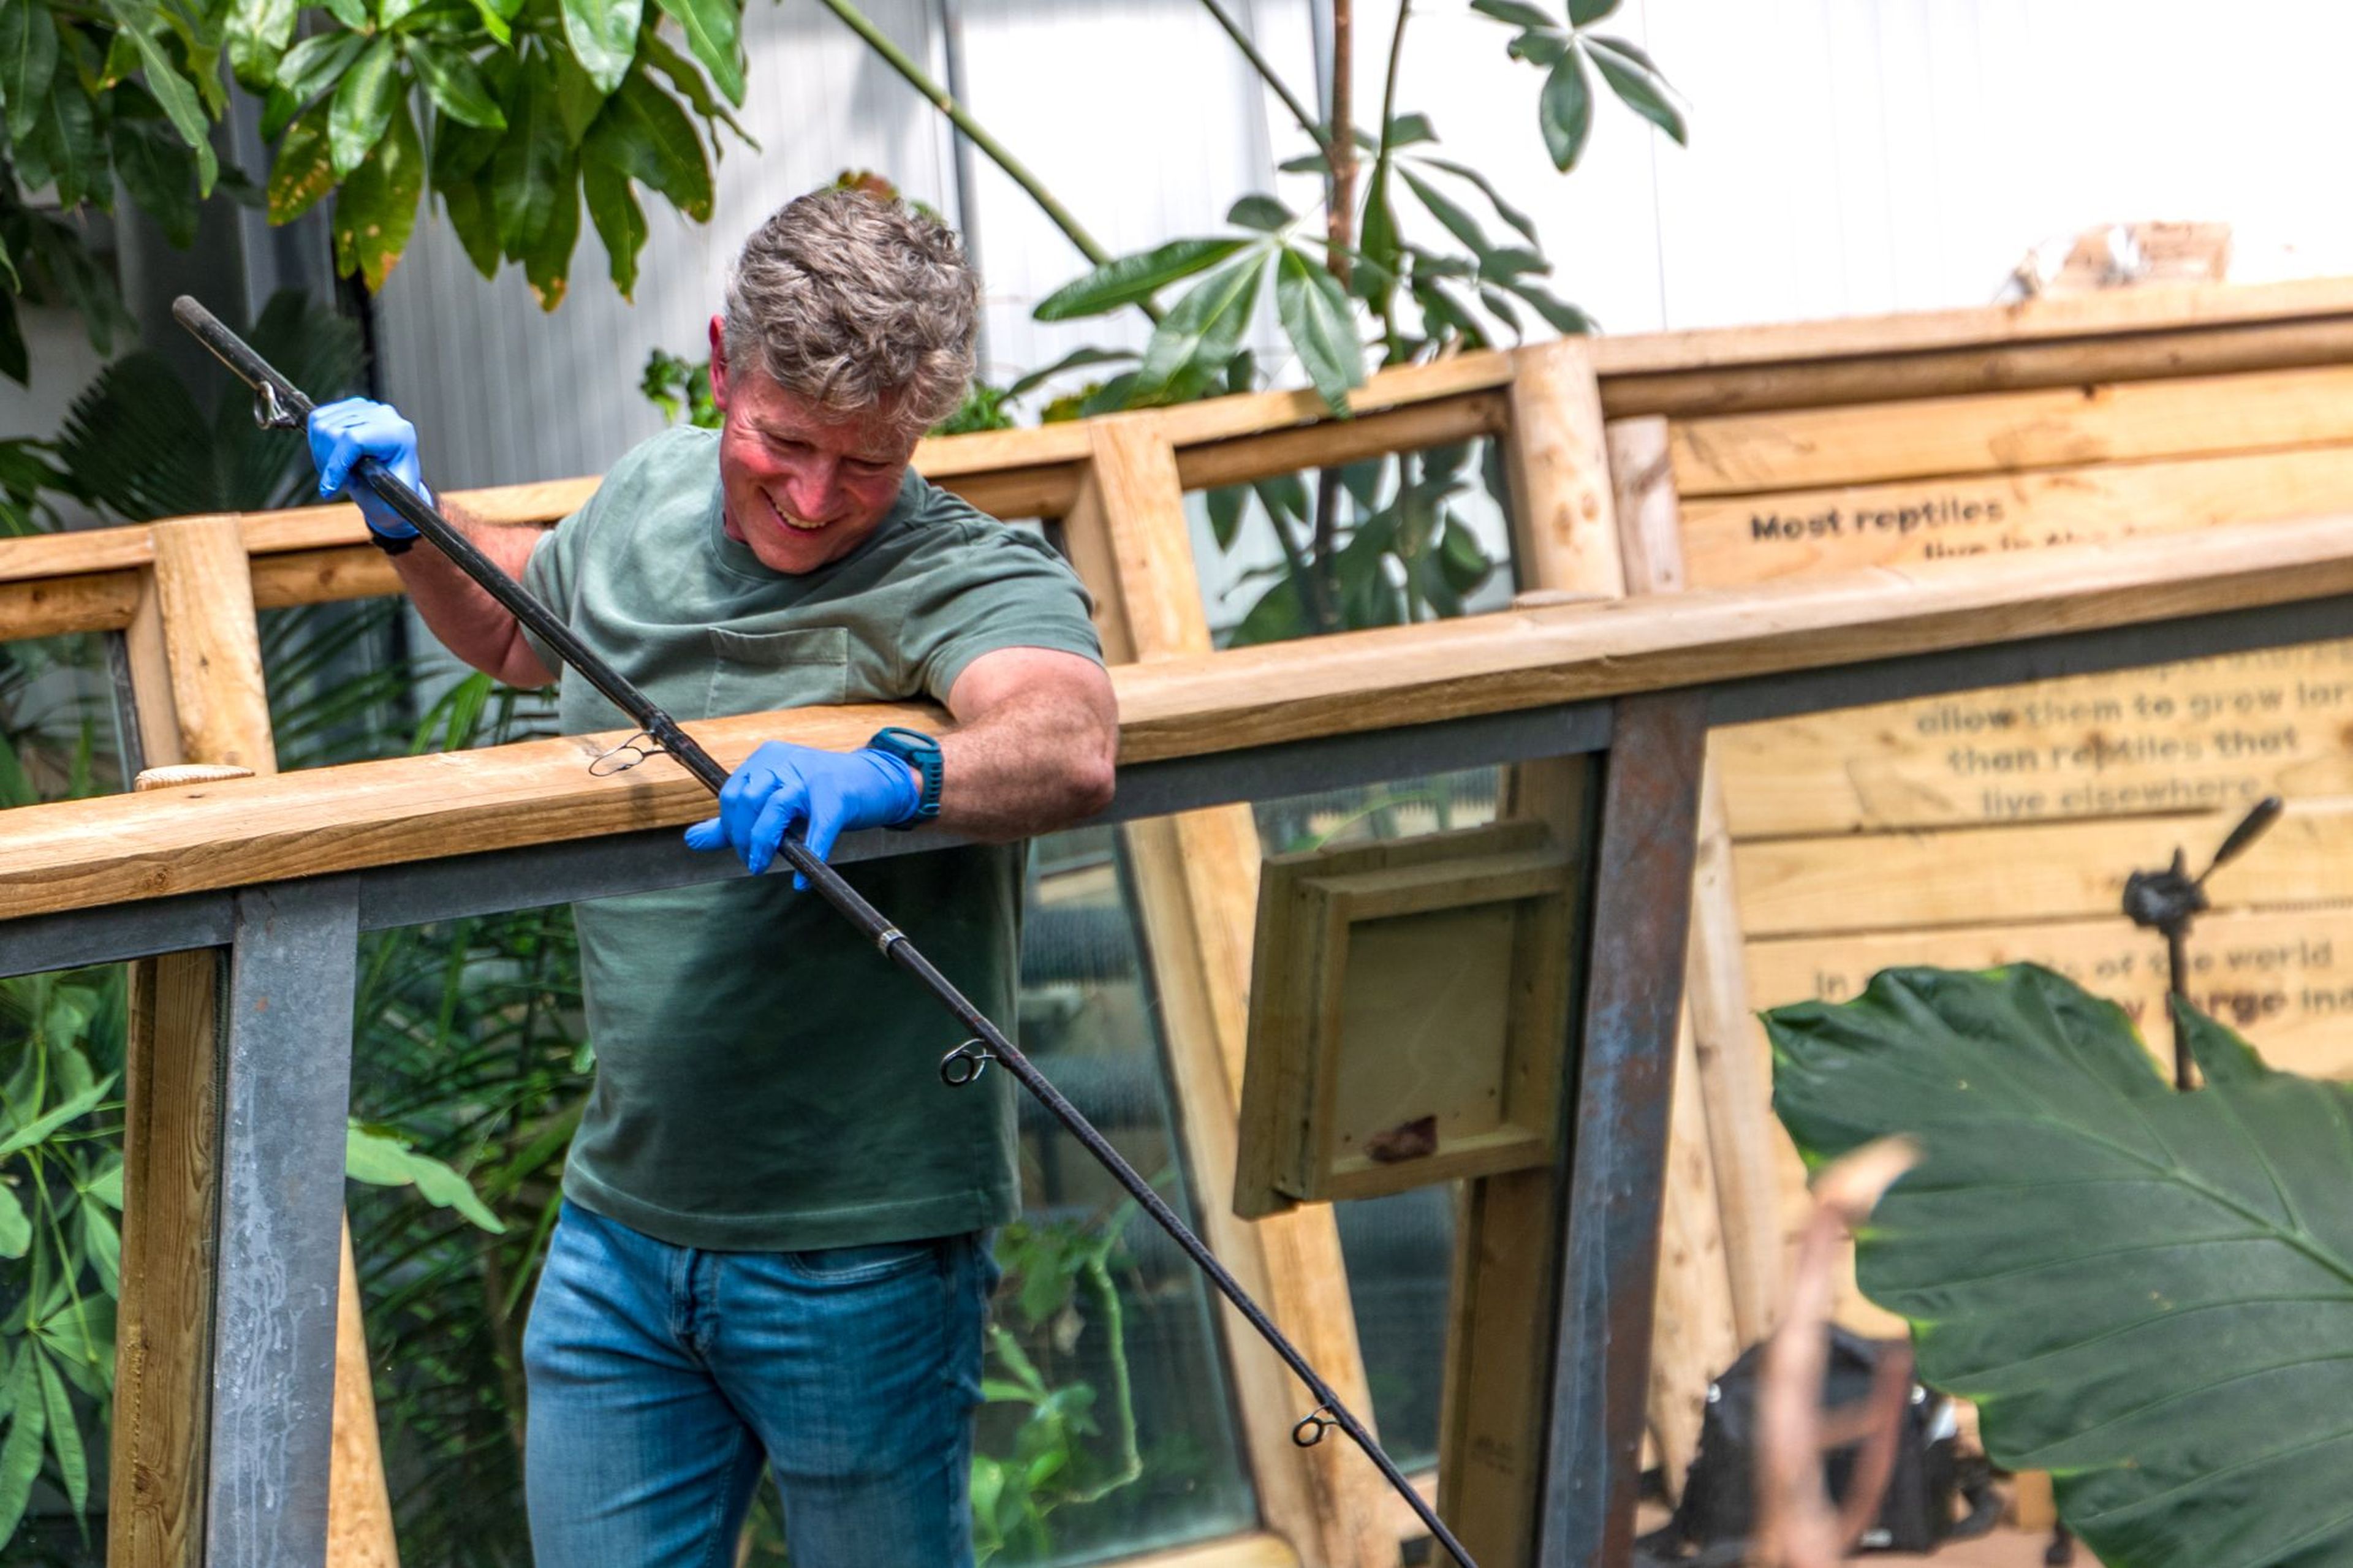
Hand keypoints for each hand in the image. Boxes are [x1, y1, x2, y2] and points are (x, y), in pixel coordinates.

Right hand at [308, 397, 430, 537]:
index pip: (353, 438)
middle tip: (342, 481)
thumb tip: (347, 478)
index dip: (336, 464)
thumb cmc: (394, 493)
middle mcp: (384, 415)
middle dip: (329, 463)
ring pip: (321, 426)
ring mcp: (367, 408)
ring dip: (323, 456)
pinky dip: (318, 442)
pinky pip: (317, 419)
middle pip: (333, 432)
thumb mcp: (389, 497)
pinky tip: (335, 457)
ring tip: (342, 472)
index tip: (330, 487)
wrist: (394, 486)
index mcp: (399, 433)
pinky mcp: (351, 407)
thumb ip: (370, 483)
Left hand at [684, 741, 922, 885]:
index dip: (730, 827)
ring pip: (774, 809)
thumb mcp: (774, 803)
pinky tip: (801, 881)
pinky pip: (818, 830)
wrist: (875, 781)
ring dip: (763, 844)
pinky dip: (808, 858)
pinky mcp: (839, 796)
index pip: (732, 793)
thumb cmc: (820, 795)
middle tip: (754, 862)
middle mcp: (785, 761)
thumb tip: (691, 840)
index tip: (742, 851)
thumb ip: (734, 822)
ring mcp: (813, 776)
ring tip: (762, 866)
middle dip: (743, 838)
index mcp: (766, 759)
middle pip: (747, 800)